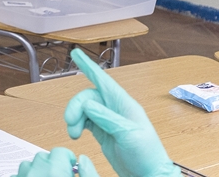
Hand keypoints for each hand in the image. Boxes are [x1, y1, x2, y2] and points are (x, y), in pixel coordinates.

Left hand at [15, 148, 96, 176]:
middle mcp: (35, 171)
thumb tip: (82, 160)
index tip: (71, 169)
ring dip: (37, 171)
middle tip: (60, 176)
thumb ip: (87, 173)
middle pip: (43, 157)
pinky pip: (18, 175)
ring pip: (28, 166)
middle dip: (52, 165)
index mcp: (54, 170)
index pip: (60, 151)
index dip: (67, 160)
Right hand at [64, 49, 178, 176]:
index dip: (89, 66)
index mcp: (125, 105)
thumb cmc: (147, 155)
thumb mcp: (128, 134)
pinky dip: (76, 125)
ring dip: (74, 118)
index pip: (103, 80)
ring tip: (73, 133)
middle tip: (70, 122)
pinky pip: (84, 121)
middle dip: (75, 107)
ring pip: (84, 109)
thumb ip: (107, 118)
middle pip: (88, 97)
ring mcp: (108, 120)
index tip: (76, 53)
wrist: (148, 174)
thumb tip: (87, 104)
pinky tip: (75, 133)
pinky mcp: (103, 132)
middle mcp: (115, 109)